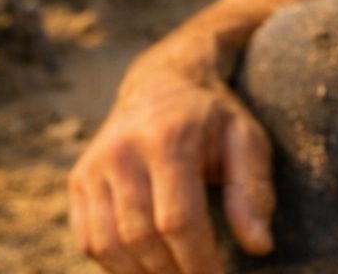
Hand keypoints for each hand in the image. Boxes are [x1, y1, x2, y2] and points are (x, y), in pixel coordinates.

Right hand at [69, 45, 274, 273]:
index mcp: (168, 139)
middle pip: (140, 237)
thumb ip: (253, 191)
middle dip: (172, 272)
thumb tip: (259, 247)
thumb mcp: (247, 140)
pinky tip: (147, 267)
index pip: (177, 220)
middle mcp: (121, 151)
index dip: (198, 261)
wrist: (162, 83)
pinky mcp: (78, 180)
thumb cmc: (213, 118)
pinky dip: (116, 264)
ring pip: (108, 244)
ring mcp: (93, 166)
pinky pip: (88, 240)